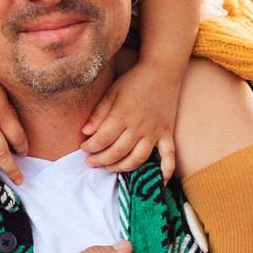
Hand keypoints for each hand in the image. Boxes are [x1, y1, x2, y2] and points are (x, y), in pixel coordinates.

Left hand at [83, 57, 185, 177]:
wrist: (163, 70)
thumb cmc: (134, 81)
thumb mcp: (112, 92)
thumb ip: (99, 113)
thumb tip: (86, 132)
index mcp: (122, 115)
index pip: (102, 139)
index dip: (90, 147)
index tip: (83, 148)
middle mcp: (139, 127)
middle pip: (117, 151)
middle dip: (101, 160)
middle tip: (91, 162)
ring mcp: (155, 132)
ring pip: (138, 158)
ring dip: (123, 167)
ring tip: (110, 168)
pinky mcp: (167, 133)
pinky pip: (169, 155)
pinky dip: (167, 170)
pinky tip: (160, 182)